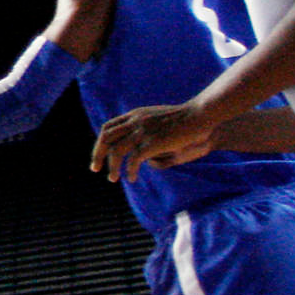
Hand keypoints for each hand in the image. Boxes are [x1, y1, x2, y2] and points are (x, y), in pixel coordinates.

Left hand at [92, 101, 218, 181]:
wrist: (199, 115)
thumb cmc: (183, 119)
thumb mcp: (158, 118)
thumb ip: (144, 125)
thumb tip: (135, 137)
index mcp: (135, 115)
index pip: (108, 127)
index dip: (101, 142)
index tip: (100, 154)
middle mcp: (135, 122)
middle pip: (106, 138)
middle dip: (98, 155)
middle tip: (95, 169)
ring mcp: (143, 132)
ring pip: (117, 152)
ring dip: (112, 167)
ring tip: (113, 178)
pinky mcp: (152, 144)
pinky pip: (133, 161)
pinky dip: (130, 171)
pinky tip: (131, 178)